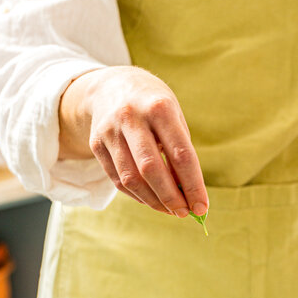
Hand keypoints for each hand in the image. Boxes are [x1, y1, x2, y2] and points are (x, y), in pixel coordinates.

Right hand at [59, 66, 208, 215]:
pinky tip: (152, 200)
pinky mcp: (96, 143)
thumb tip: (187, 193)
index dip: (193, 185)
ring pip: (131, 178)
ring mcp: (110, 130)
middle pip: (151, 169)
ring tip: (170, 210)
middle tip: (184, 213)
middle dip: (170, 197)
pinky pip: (117, 179)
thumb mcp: (173, 117)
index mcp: (159, 107)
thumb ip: (180, 152)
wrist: (111, 85)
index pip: (180, 154)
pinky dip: (137, 195)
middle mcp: (131, 117)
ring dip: (153, 201)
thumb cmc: (153, 105)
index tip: (202, 207)